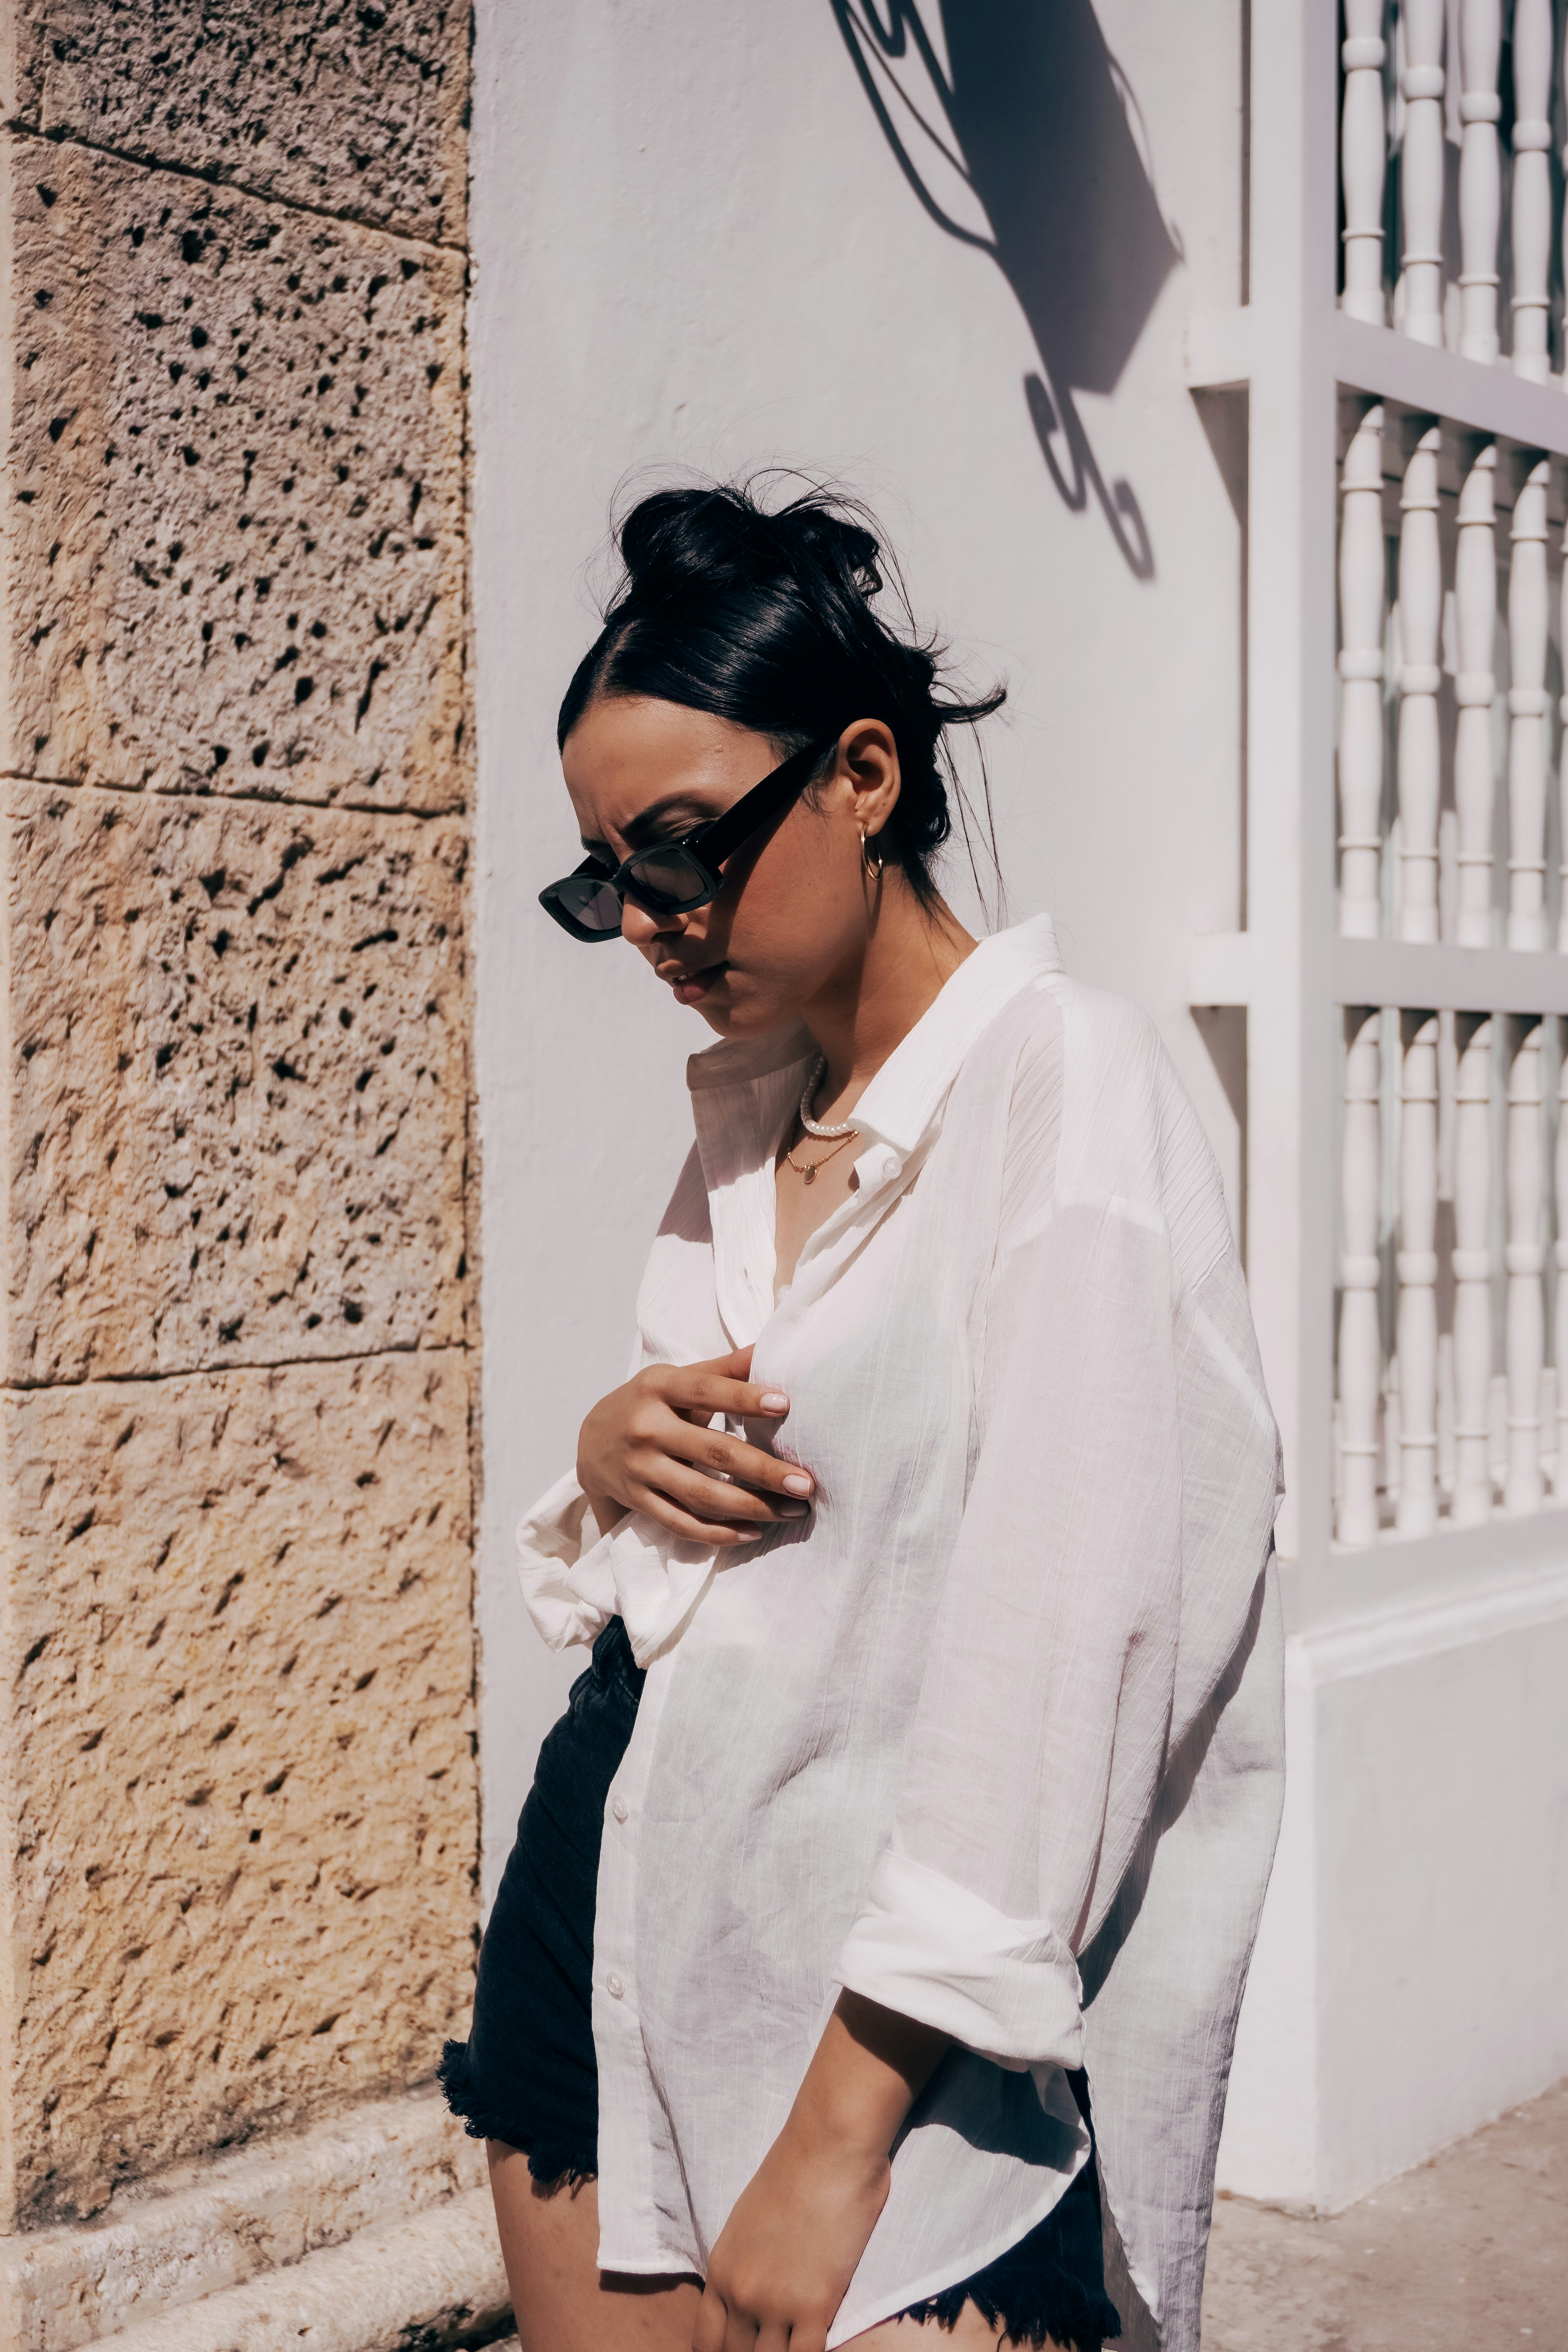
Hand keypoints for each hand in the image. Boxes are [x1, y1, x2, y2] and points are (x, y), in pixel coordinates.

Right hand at [576, 1347, 816, 1545]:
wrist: (591, 1439)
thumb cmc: (652, 1402)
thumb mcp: (678, 1377)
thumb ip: (725, 1368)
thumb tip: (771, 1346)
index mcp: (659, 1387)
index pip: (705, 1390)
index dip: (743, 1397)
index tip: (784, 1403)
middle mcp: (646, 1428)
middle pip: (712, 1451)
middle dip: (763, 1470)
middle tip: (805, 1483)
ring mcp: (639, 1469)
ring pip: (701, 1495)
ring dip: (752, 1507)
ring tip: (793, 1511)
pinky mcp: (637, 1501)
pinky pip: (681, 1523)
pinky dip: (718, 1533)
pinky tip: (754, 1532)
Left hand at [692, 2113, 887, 2351]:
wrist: (827, 2147)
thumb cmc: (796, 2170)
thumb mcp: (750, 2220)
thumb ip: (749, 2261)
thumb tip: (762, 2289)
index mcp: (721, 2269)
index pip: (706, 2343)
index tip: (742, 2351)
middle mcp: (740, 2293)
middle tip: (773, 2345)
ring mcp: (775, 2304)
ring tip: (793, 2346)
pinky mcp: (815, 2305)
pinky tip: (816, 2344)